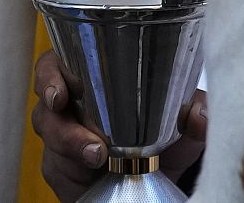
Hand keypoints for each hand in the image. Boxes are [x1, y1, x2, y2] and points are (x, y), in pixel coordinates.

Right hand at [33, 51, 205, 202]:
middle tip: (71, 117)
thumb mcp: (183, 120)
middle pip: (45, 99)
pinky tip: (91, 171)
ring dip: (68, 142)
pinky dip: (72, 169)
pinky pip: (55, 166)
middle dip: (54, 107)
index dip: (50, 73)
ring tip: (96, 155)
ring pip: (48, 131)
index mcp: (91, 78)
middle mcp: (70, 105)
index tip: (59, 90)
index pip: (56, 64)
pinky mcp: (61, 169)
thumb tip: (198, 117)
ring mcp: (62, 138)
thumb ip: (195, 110)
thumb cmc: (163, 136)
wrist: (159, 179)